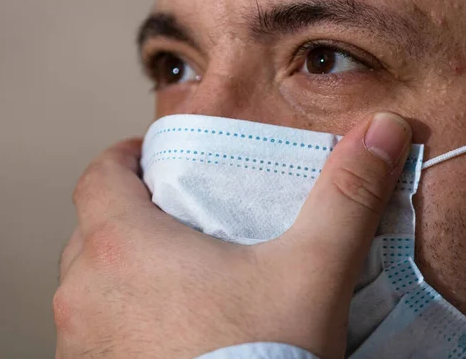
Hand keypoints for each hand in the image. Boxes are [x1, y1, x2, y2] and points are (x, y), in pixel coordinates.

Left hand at [54, 112, 411, 358]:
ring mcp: (81, 344)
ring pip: (89, 285)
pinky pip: (94, 334)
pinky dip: (120, 320)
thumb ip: (346, 195)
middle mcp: (86, 292)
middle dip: (130, 215)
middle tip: (175, 217)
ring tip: (172, 276)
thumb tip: (384, 130)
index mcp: (124, 245)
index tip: (150, 157)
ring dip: (121, 272)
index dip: (124, 158)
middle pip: (94, 229)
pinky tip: (165, 333)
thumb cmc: (262, 356)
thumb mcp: (313, 269)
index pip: (100, 176)